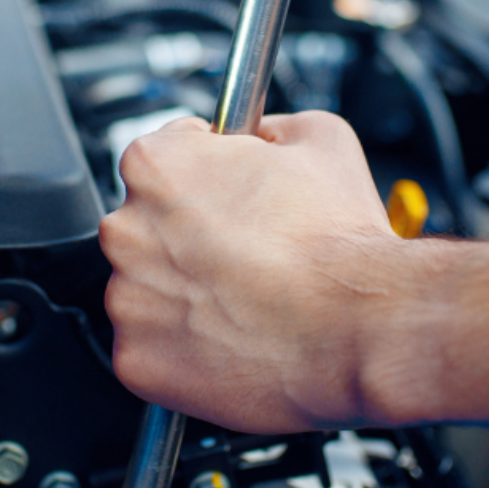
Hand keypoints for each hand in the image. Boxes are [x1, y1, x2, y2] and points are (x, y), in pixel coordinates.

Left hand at [100, 111, 420, 432]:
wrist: (362, 326)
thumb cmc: (339, 241)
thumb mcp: (319, 137)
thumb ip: (268, 127)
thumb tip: (261, 137)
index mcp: (154, 165)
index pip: (166, 158)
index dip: (209, 176)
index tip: (232, 198)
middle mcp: (125, 229)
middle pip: (149, 227)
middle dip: (190, 238)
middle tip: (245, 254)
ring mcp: (125, 300)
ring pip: (147, 291)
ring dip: (184, 294)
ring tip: (244, 299)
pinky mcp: (136, 360)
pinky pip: (152, 349)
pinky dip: (184, 349)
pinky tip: (231, 336)